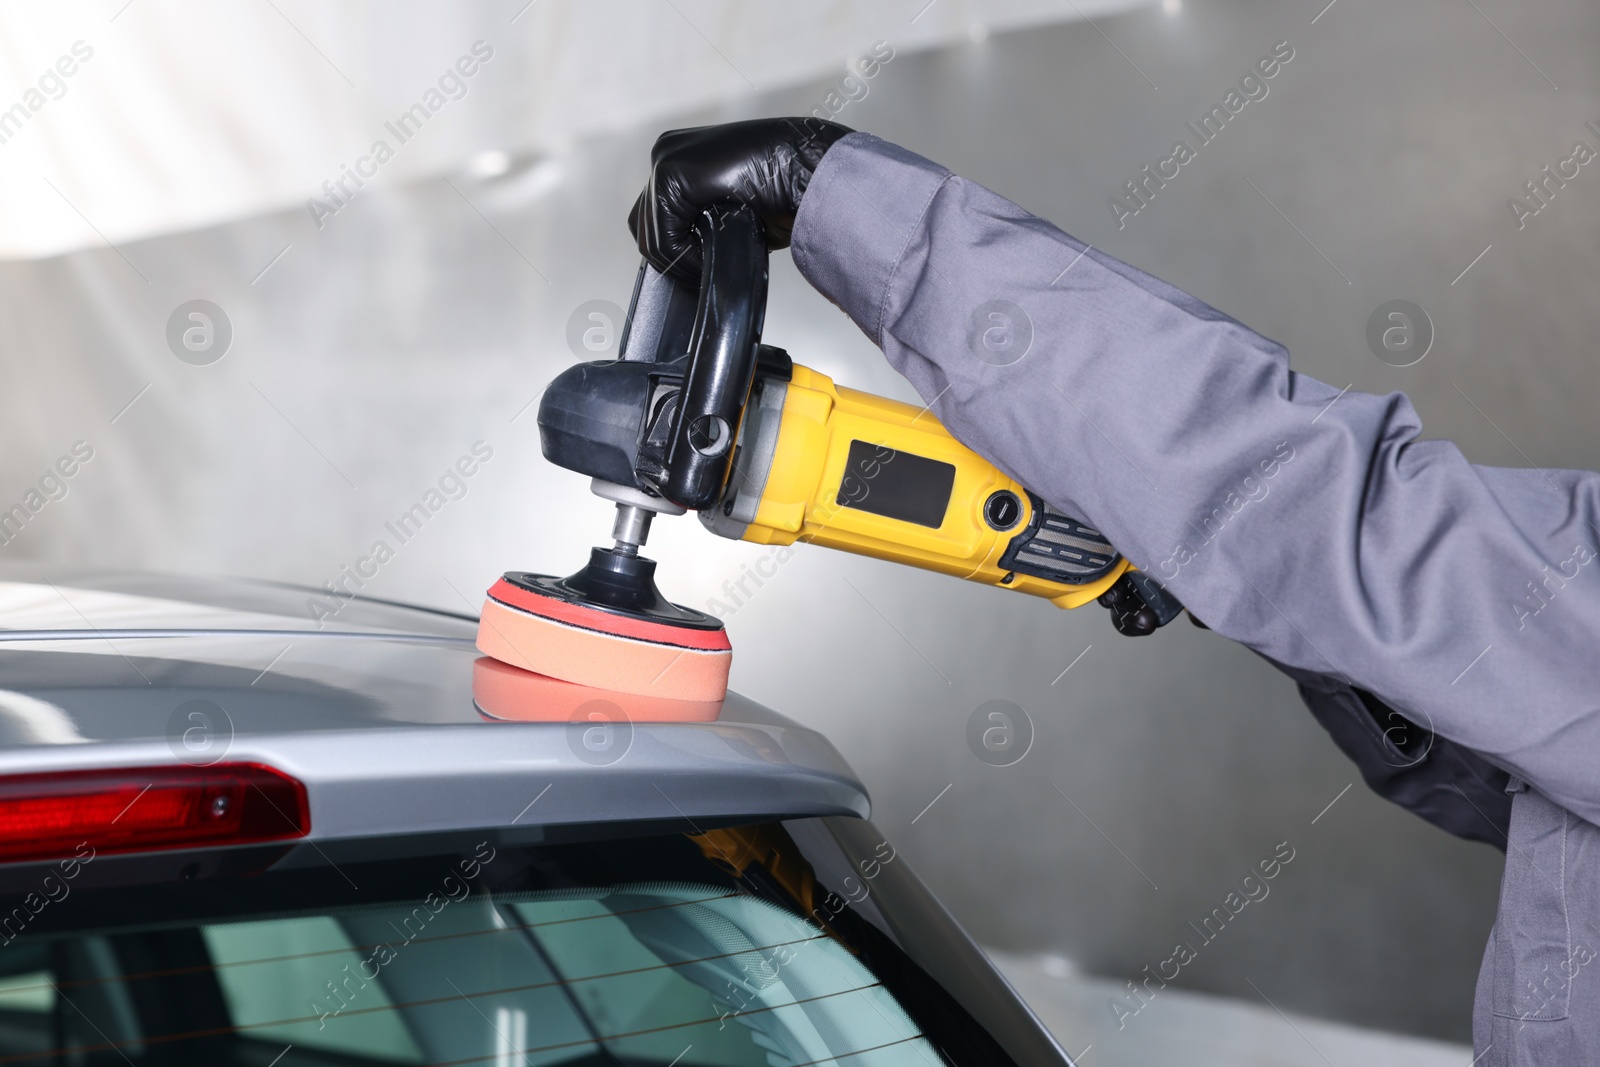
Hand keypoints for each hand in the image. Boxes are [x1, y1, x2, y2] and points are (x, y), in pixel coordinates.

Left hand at [628, 117, 851, 280]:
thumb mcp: (731, 215)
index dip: (674, 252)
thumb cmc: (783, 189)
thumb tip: (688, 257)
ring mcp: (665, 160)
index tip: (701, 268)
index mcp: (680, 159)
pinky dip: (685, 257)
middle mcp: (667, 154)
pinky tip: (713, 253)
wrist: (805, 171)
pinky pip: (663, 236)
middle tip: (704, 269)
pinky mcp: (670, 174)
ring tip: (714, 262)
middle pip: (644, 226)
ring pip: (651, 235)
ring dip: (681, 260)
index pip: (653, 218)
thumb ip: (701, 227)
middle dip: (672, 257)